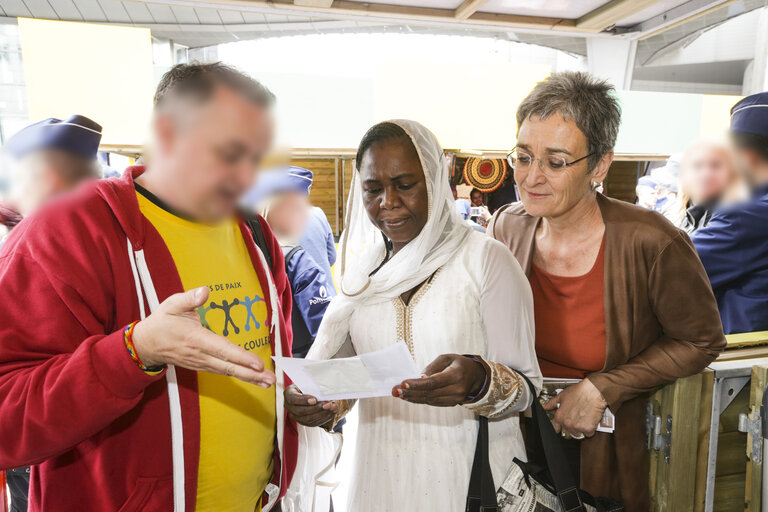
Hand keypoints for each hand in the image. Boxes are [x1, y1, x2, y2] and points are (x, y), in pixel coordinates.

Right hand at [131, 286, 275, 387]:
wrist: (146, 344)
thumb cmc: (162, 323)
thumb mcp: (171, 305)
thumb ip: (189, 298)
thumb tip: (204, 291)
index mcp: (196, 339)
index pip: (222, 349)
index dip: (240, 357)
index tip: (257, 363)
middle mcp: (200, 355)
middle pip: (229, 366)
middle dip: (251, 374)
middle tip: (270, 378)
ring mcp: (202, 363)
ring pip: (228, 372)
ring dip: (249, 377)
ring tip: (268, 381)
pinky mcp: (203, 366)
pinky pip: (224, 372)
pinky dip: (240, 376)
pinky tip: (254, 378)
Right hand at [284, 385, 337, 426]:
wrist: (306, 392)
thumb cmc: (307, 385)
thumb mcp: (307, 382)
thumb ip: (312, 386)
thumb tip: (324, 390)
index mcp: (288, 394)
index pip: (293, 399)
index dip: (303, 400)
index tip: (315, 399)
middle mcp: (289, 407)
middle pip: (300, 411)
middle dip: (316, 408)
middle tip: (328, 404)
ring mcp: (296, 416)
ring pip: (307, 419)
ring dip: (322, 414)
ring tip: (333, 408)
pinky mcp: (303, 422)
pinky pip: (313, 423)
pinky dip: (324, 418)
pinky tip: (331, 413)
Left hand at [393, 354, 485, 406]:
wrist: (476, 377)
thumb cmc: (459, 364)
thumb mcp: (447, 358)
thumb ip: (432, 367)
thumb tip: (419, 377)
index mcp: (457, 375)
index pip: (434, 382)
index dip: (418, 384)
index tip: (403, 383)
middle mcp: (457, 389)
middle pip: (430, 393)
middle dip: (411, 392)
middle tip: (395, 390)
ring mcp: (455, 399)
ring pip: (430, 400)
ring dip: (413, 397)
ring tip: (399, 394)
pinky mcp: (451, 404)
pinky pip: (433, 403)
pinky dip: (420, 400)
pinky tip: (409, 397)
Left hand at [542, 378, 605, 437]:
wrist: (593, 391)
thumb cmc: (578, 392)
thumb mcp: (561, 396)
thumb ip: (551, 403)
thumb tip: (544, 406)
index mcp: (559, 417)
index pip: (555, 429)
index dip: (559, 427)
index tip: (562, 425)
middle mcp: (567, 423)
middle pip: (567, 433)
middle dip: (570, 428)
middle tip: (575, 419)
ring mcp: (578, 427)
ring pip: (577, 434)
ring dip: (580, 429)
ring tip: (582, 419)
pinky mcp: (588, 429)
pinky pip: (588, 434)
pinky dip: (589, 429)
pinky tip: (589, 420)